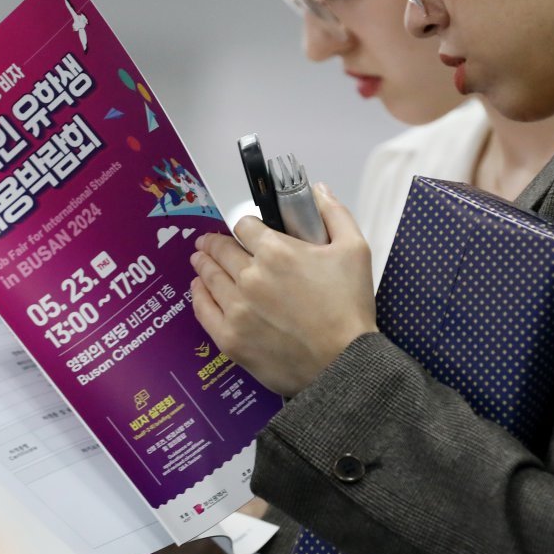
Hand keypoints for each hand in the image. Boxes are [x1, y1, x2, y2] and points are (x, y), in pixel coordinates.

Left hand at [190, 183, 376, 396]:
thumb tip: (318, 189)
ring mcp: (236, 308)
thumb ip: (334, 213)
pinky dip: (198, 294)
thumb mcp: (355, 250)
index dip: (245, 225)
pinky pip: (203, 309)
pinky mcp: (230, 338)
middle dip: (215, 242)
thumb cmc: (350, 308)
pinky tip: (199, 287)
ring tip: (199, 258)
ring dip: (203, 263)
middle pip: (221, 250)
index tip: (246, 230)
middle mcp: (250, 276)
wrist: (344, 363)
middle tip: (209, 242)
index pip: (244, 226)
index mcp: (276, 251)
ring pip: (209, 276)